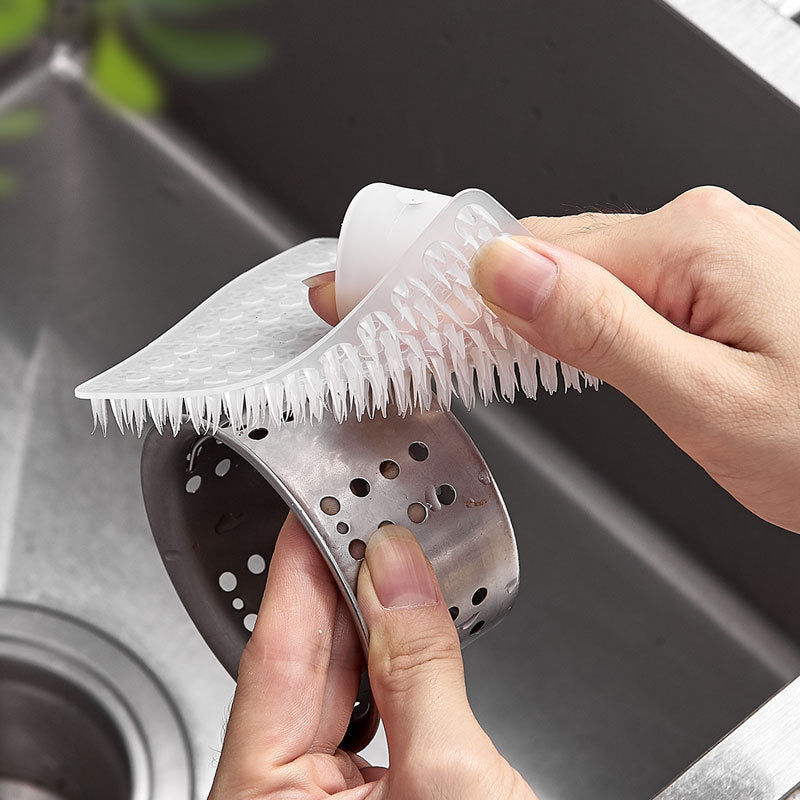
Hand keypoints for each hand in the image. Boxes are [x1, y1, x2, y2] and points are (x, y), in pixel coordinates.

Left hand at [209, 515, 536, 799]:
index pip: (273, 649)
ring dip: (367, 623)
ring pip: (335, 683)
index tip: (310, 507)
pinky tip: (404, 629)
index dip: (295, 568)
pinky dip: (387, 665)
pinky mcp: (362, 799)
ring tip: (390, 563)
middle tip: (365, 519)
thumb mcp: (449, 779)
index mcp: (260, 798)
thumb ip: (418, 665)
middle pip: (303, 662)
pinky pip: (363, 711)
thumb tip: (397, 570)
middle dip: (337, 586)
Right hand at [308, 187, 799, 532]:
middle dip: (459, 287)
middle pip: (544, 253)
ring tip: (434, 329)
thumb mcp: (705, 399)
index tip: (373, 292)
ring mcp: (706, 258)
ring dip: (504, 302)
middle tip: (385, 316)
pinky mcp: (712, 287)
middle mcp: (696, 235)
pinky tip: (523, 328)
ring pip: (575, 271)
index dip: (437, 280)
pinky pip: (613, 287)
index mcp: (688, 247)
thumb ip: (599, 330)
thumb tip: (506, 268)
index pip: (526, 251)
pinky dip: (557, 311)